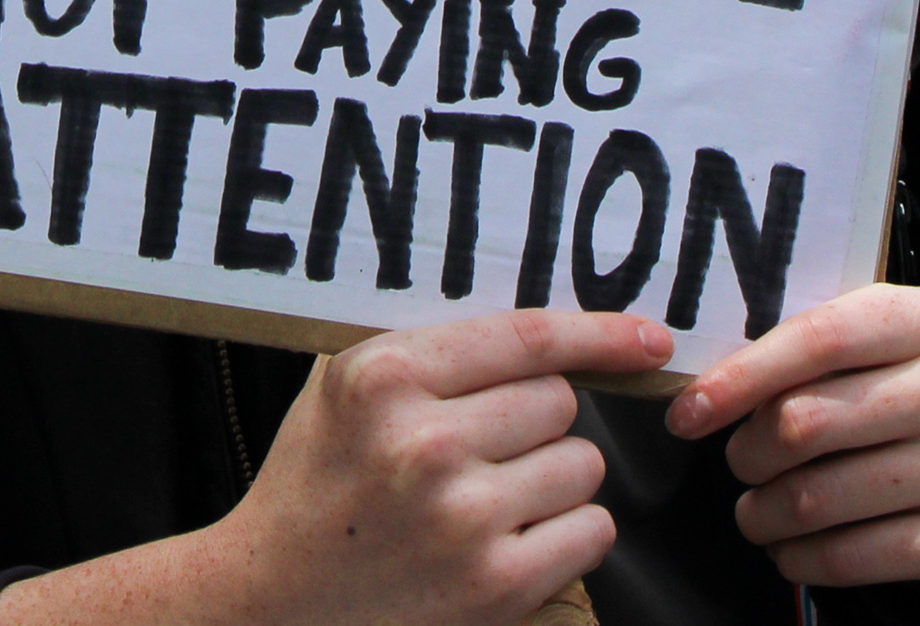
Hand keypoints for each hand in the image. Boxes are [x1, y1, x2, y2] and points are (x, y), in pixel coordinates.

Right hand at [220, 311, 667, 625]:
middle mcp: (425, 443)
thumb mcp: (344, 386)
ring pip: (582, 463)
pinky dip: (569, 533)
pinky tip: (514, 537)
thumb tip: (544, 321)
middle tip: (487, 444)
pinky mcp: (494, 589)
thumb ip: (428, 347)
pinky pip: (591, 532)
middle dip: (538, 419)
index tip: (649, 338)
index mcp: (386, 376)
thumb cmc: (317, 480)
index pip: (528, 337)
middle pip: (559, 400)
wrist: (270, 601)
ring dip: (556, 475)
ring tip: (494, 493)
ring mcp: (463, 520)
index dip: (600, 333)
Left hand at [665, 284, 919, 607]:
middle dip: (748, 452)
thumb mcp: (885, 346)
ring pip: (821, 497)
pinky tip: (790, 550)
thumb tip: (706, 382)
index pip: (816, 340)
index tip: (687, 415)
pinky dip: (805, 559)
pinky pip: (858, 556)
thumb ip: (814, 347)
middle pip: (808, 423)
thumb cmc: (917, 393)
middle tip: (737, 464)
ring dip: (765, 514)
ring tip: (754, 514)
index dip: (740, 378)